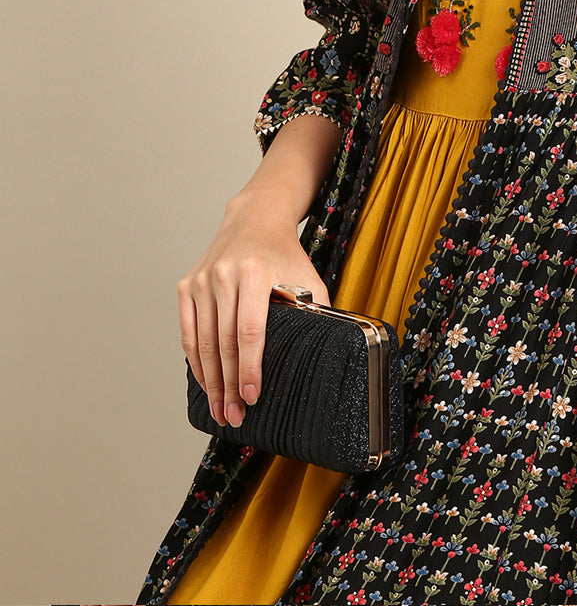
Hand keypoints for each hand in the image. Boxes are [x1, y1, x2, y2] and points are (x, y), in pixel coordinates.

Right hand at [178, 192, 328, 429]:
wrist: (254, 219)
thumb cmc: (285, 253)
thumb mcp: (307, 276)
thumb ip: (317, 309)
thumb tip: (330, 351)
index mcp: (255, 272)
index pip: (249, 330)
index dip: (250, 367)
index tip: (253, 396)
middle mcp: (223, 274)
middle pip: (223, 342)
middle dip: (229, 385)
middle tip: (235, 415)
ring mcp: (201, 280)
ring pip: (202, 342)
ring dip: (211, 381)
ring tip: (220, 409)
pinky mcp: (187, 285)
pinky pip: (188, 332)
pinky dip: (195, 362)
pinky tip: (206, 383)